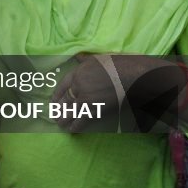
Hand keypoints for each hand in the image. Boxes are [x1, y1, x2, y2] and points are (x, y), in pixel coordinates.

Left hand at [52, 54, 187, 133]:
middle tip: (55, 116)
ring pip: (72, 110)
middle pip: (66, 99)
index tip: (53, 100)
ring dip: (65, 118)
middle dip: (60, 109)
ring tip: (60, 124)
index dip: (57, 94)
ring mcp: (86, 97)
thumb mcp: (100, 57)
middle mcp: (79, 84)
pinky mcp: (95, 108)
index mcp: (79, 71)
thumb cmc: (121, 64)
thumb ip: (87, 60)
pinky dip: (77, 125)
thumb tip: (78, 58)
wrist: (134, 75)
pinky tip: (72, 129)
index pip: (63, 84)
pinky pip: (82, 119)